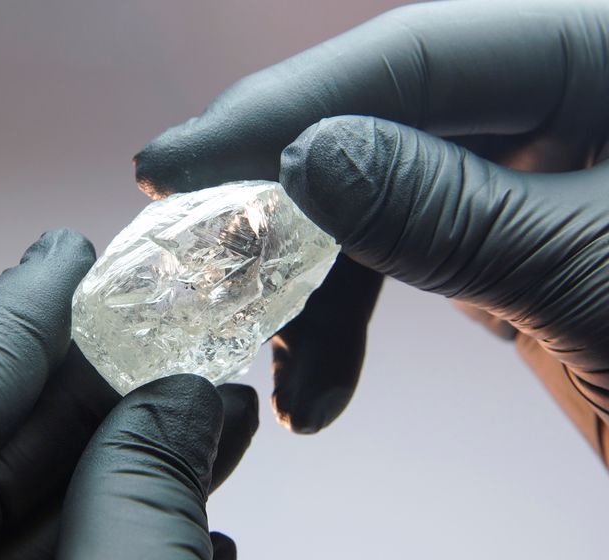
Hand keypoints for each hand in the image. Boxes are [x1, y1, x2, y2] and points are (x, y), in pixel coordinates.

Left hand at [0, 229, 258, 558]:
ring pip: (26, 511)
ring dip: (129, 461)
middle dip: (93, 388)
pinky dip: (120, 532)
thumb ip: (140, 499)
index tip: (72, 250)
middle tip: (173, 335)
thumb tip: (183, 399)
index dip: (11, 315)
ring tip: (218, 415)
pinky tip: (198, 522)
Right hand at [133, 0, 608, 461]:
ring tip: (281, 374)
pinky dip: (347, 318)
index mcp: (600, 50)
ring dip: (312, 293)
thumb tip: (302, 160)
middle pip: (376, 123)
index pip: (412, 57)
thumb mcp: (590, 275)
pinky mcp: (495, 232)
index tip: (171, 164)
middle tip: (193, 259)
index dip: (280, 110)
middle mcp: (553, 93)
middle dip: (281, 203)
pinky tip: (317, 382)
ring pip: (372, 199)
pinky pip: (394, 252)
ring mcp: (519, 166)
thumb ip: (445, 211)